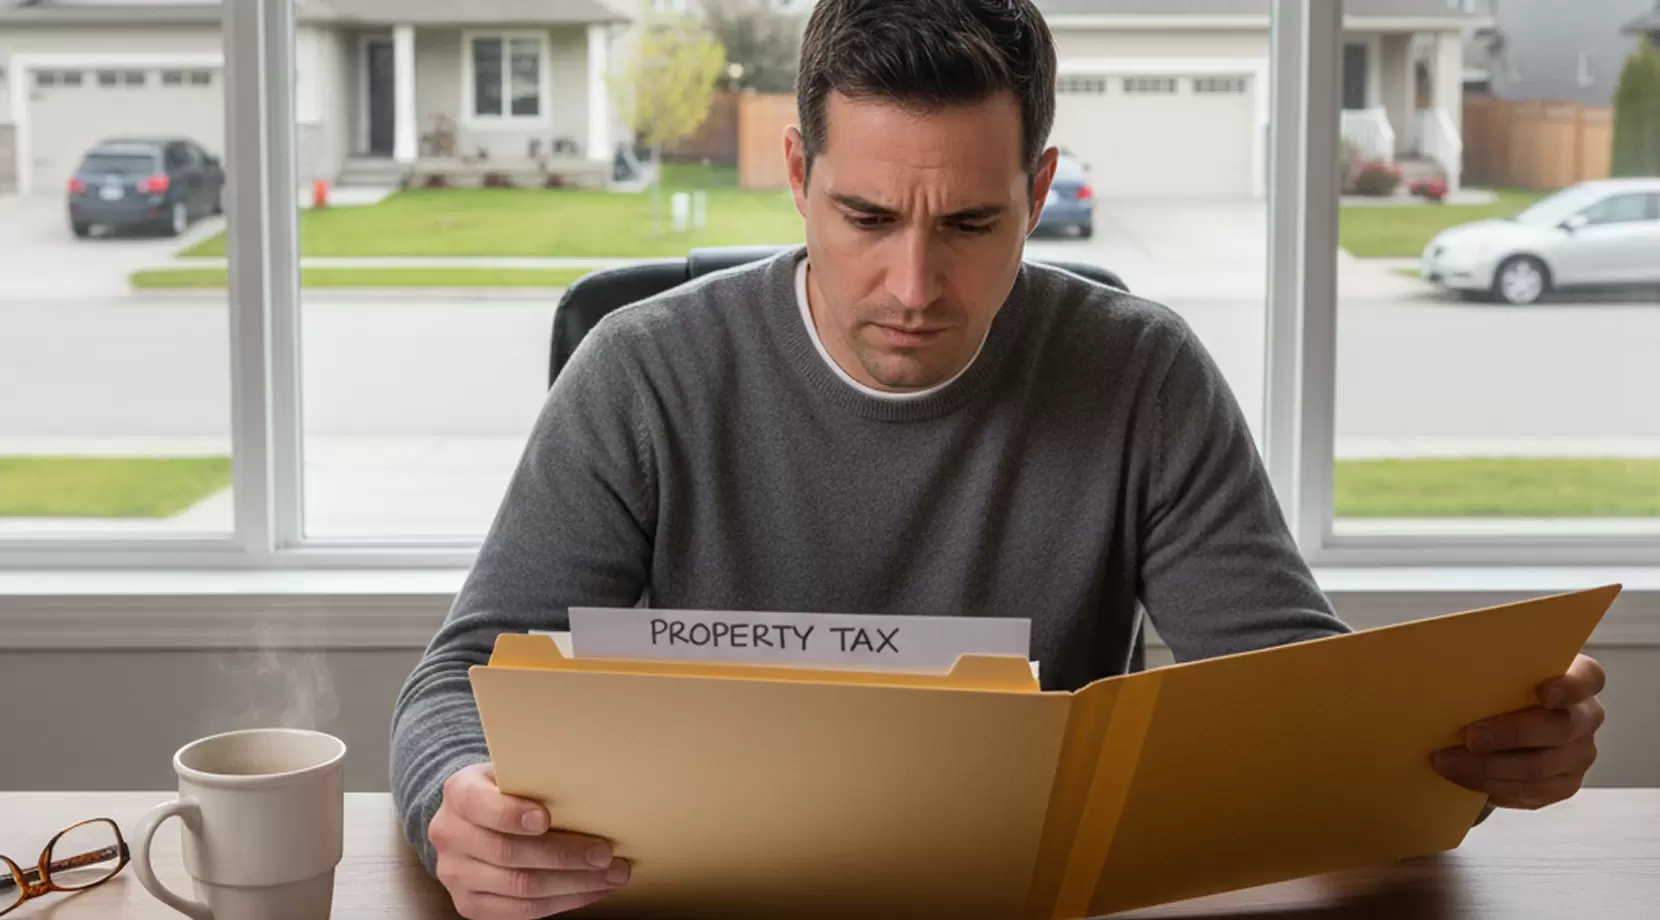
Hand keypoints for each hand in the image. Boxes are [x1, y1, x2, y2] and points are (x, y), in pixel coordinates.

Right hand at [428, 762, 630, 918]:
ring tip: (611, 874)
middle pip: (508, 854)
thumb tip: (590, 787)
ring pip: (520, 888)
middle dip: (564, 856)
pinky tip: (590, 890)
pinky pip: (521, 912)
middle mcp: (450, 835)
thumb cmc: (507, 789)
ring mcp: (455, 874)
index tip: (546, 818)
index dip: (511, 814)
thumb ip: (537, 777)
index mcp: (458, 793)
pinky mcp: (469, 904)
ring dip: (573, 884)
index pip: (479, 805)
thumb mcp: (513, 771)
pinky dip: (563, 901)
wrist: (473, 817)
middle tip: (604, 853)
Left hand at [1432, 653, 1605, 810]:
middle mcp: (1586, 717)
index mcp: (1579, 679)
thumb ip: (1494, 666)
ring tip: (1446, 762)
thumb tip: (1448, 666)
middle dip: (1509, 735)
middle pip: (1558, 729)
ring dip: (1487, 768)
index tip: (1544, 693)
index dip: (1570, 687)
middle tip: (1468, 737)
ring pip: (1539, 768)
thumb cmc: (1502, 687)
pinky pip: (1530, 792)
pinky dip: (1491, 786)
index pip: (1588, 679)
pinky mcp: (1564, 784)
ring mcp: (1579, 754)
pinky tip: (1463, 778)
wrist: (1504, 720)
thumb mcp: (1502, 670)